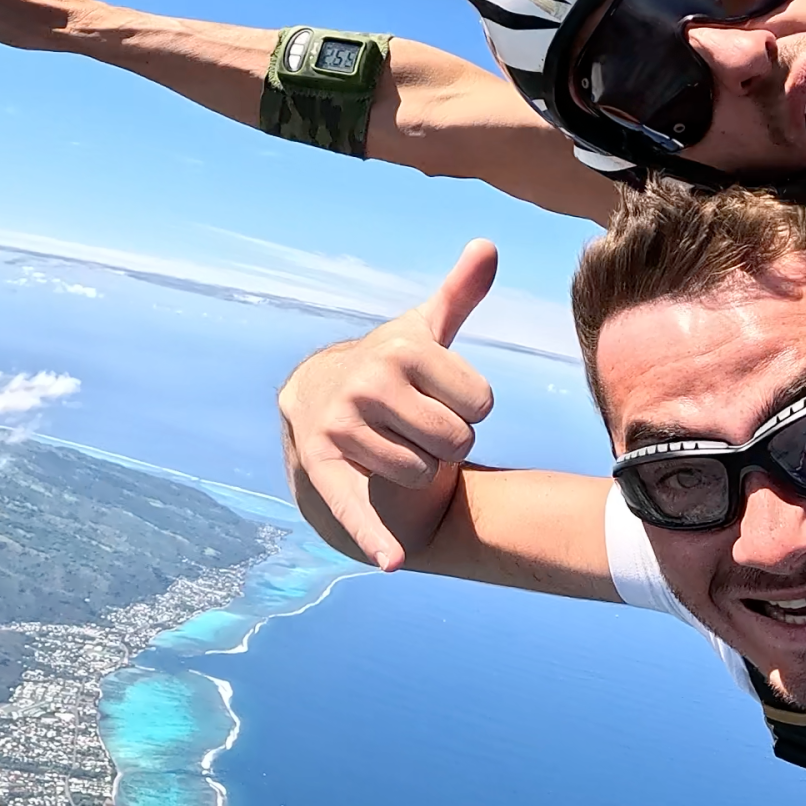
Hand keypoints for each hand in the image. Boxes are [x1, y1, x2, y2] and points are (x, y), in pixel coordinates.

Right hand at [279, 241, 499, 570]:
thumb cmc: (389, 367)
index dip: (471, 407)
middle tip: (419, 423)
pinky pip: (356, 507)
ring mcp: (342, 426)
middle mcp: (368, 382)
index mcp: (402, 349)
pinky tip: (393, 559)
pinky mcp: (324, 469)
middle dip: (448, 441)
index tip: (441, 395)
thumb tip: (489, 246)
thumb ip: (460, 294)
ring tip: (394, 444)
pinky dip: (375, 537)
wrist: (315, 394)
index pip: (483, 402)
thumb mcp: (422, 331)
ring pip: (425, 473)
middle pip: (458, 440)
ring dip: (421, 469)